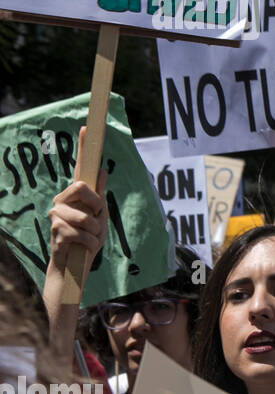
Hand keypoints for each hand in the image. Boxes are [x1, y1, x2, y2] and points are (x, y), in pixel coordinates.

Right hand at [47, 127, 107, 272]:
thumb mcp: (99, 217)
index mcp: (75, 195)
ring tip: (88, 238)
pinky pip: (83, 234)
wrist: (74, 266)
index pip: (80, 168)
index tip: (87, 127)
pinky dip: (90, 244)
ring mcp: (55, 214)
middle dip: (97, 208)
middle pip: (83, 188)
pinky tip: (83, 248)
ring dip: (95, 232)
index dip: (83, 147)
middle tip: (96, 222)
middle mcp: (61, 200)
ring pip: (87, 217)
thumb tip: (101, 170)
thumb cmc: (87, 240)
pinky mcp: (55, 231)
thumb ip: (99, 196)